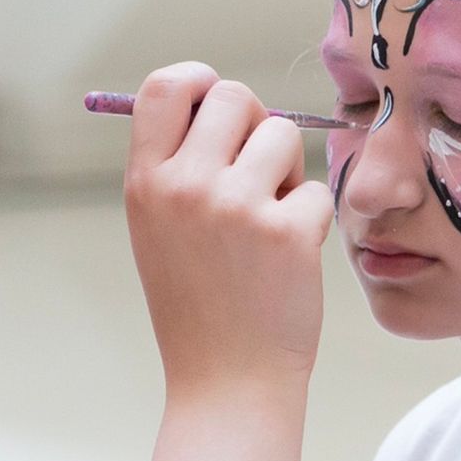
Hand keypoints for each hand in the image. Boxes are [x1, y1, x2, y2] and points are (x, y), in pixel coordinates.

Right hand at [123, 62, 333, 394]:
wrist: (228, 381)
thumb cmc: (198, 302)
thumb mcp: (158, 228)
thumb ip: (177, 164)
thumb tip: (217, 96)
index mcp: (145, 182)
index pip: (165, 85)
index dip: (198, 79)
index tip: (215, 99)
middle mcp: (185, 186)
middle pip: (234, 95)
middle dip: (254, 122)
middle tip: (256, 168)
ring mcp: (238, 207)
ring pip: (283, 134)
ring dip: (286, 170)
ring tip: (268, 217)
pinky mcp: (288, 231)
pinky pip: (314, 188)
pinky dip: (310, 218)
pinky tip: (287, 257)